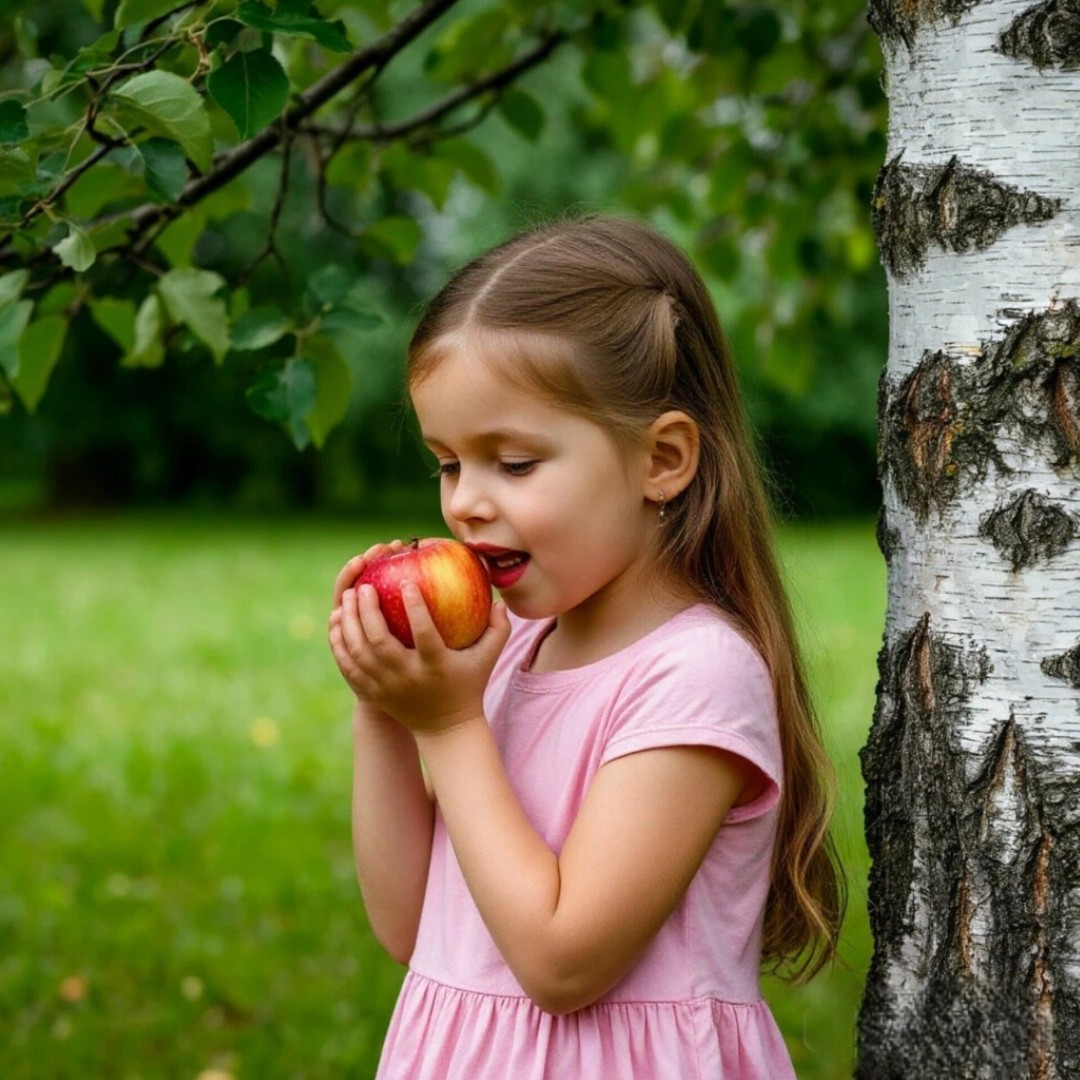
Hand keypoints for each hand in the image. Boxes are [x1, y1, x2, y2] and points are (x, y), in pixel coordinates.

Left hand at [330, 557, 510, 732]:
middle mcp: (408, 678)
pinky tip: (337, 622)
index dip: (415, 608)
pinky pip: (349, 666)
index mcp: (436, 666)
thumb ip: (498, 630)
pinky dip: (340, 644)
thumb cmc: (468, 685)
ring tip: (348, 597)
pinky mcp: (373, 693)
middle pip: (380, 643)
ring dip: (350, 623)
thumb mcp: (487, 660)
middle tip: (365, 586)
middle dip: (368, 611)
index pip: (424, 635)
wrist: (445, 729)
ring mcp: (387, 687)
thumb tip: (501, 602)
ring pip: (359, 653)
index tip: (407, 582)